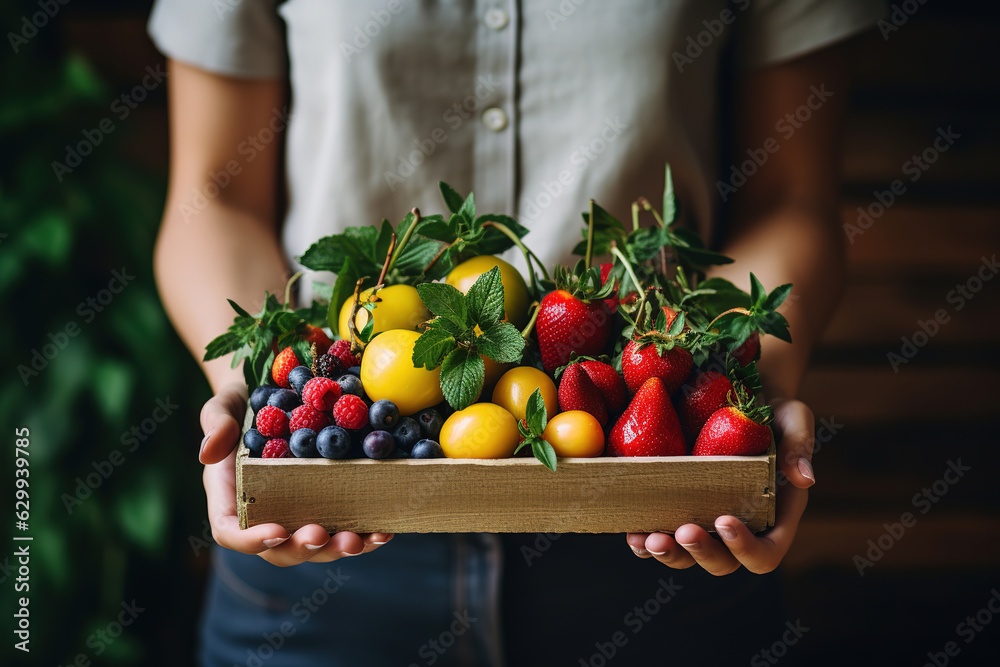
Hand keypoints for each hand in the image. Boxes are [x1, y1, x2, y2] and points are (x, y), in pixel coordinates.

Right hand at [199, 382, 392, 565]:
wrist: (279, 391)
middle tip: (323, 535)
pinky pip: (344, 527)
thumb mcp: (223, 406)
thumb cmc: (243, 400)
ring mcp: (299, 513)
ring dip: (339, 549)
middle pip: (279, 550)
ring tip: (362, 540)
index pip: (232, 532)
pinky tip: (384, 532)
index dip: (252, 540)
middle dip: (303, 548)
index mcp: (231, 498)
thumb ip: (216, 425)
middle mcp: (265, 514)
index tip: (276, 532)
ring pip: (317, 546)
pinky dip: (364, 534)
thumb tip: (208, 453)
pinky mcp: (328, 505)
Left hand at [626, 398, 814, 574]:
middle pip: (722, 563)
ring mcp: (705, 521)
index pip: (765, 553)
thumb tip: (805, 479)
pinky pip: (662, 536)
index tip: (725, 520)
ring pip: (688, 557)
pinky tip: (632, 533)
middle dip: (701, 552)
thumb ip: (799, 446)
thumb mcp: (795, 419)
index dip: (746, 548)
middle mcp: (739, 527)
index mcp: (774, 516)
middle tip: (684, 531)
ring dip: (669, 554)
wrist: (740, 396)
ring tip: (648, 540)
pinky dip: (646, 542)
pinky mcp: (677, 508)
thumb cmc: (774, 410)